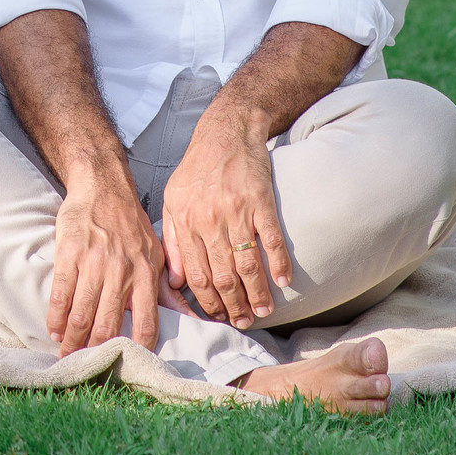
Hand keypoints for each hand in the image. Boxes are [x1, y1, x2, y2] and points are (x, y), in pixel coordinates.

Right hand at [47, 170, 166, 353]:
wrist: (103, 187)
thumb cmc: (131, 225)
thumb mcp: (157, 254)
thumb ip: (168, 291)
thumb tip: (194, 320)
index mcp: (146, 275)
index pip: (146, 325)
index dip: (134, 349)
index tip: (123, 362)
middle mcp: (122, 272)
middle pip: (107, 326)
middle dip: (95, 352)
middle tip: (85, 364)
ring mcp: (94, 263)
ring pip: (82, 315)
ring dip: (72, 341)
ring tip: (66, 354)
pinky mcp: (70, 254)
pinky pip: (62, 295)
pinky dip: (56, 318)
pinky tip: (54, 330)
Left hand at [159, 109, 289, 328]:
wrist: (225, 132)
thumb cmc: (197, 169)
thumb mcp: (172, 201)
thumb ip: (172, 241)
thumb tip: (176, 281)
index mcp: (186, 223)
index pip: (196, 275)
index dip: (208, 302)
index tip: (218, 318)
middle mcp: (209, 221)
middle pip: (222, 276)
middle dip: (233, 306)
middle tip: (243, 322)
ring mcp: (236, 211)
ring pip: (247, 264)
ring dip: (256, 293)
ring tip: (263, 311)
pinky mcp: (260, 201)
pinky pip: (271, 239)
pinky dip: (278, 262)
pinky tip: (283, 281)